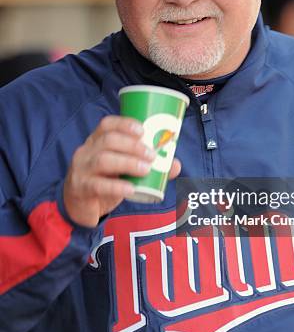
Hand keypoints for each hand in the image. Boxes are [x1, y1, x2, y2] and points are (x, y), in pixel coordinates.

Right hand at [63, 116, 180, 227]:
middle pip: (108, 140)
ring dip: (128, 162)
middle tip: (152, 155)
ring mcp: (81, 169)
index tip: (143, 130)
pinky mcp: (81, 188)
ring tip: (146, 169)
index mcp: (96, 141)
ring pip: (103, 160)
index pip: (107, 124)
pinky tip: (130, 189)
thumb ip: (148, 166)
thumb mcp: (123, 171)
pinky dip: (116, 186)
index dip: (125, 124)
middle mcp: (86, 151)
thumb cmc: (104, 181)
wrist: (78, 207)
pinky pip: (98, 185)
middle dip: (133, 145)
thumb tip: (176, 165)